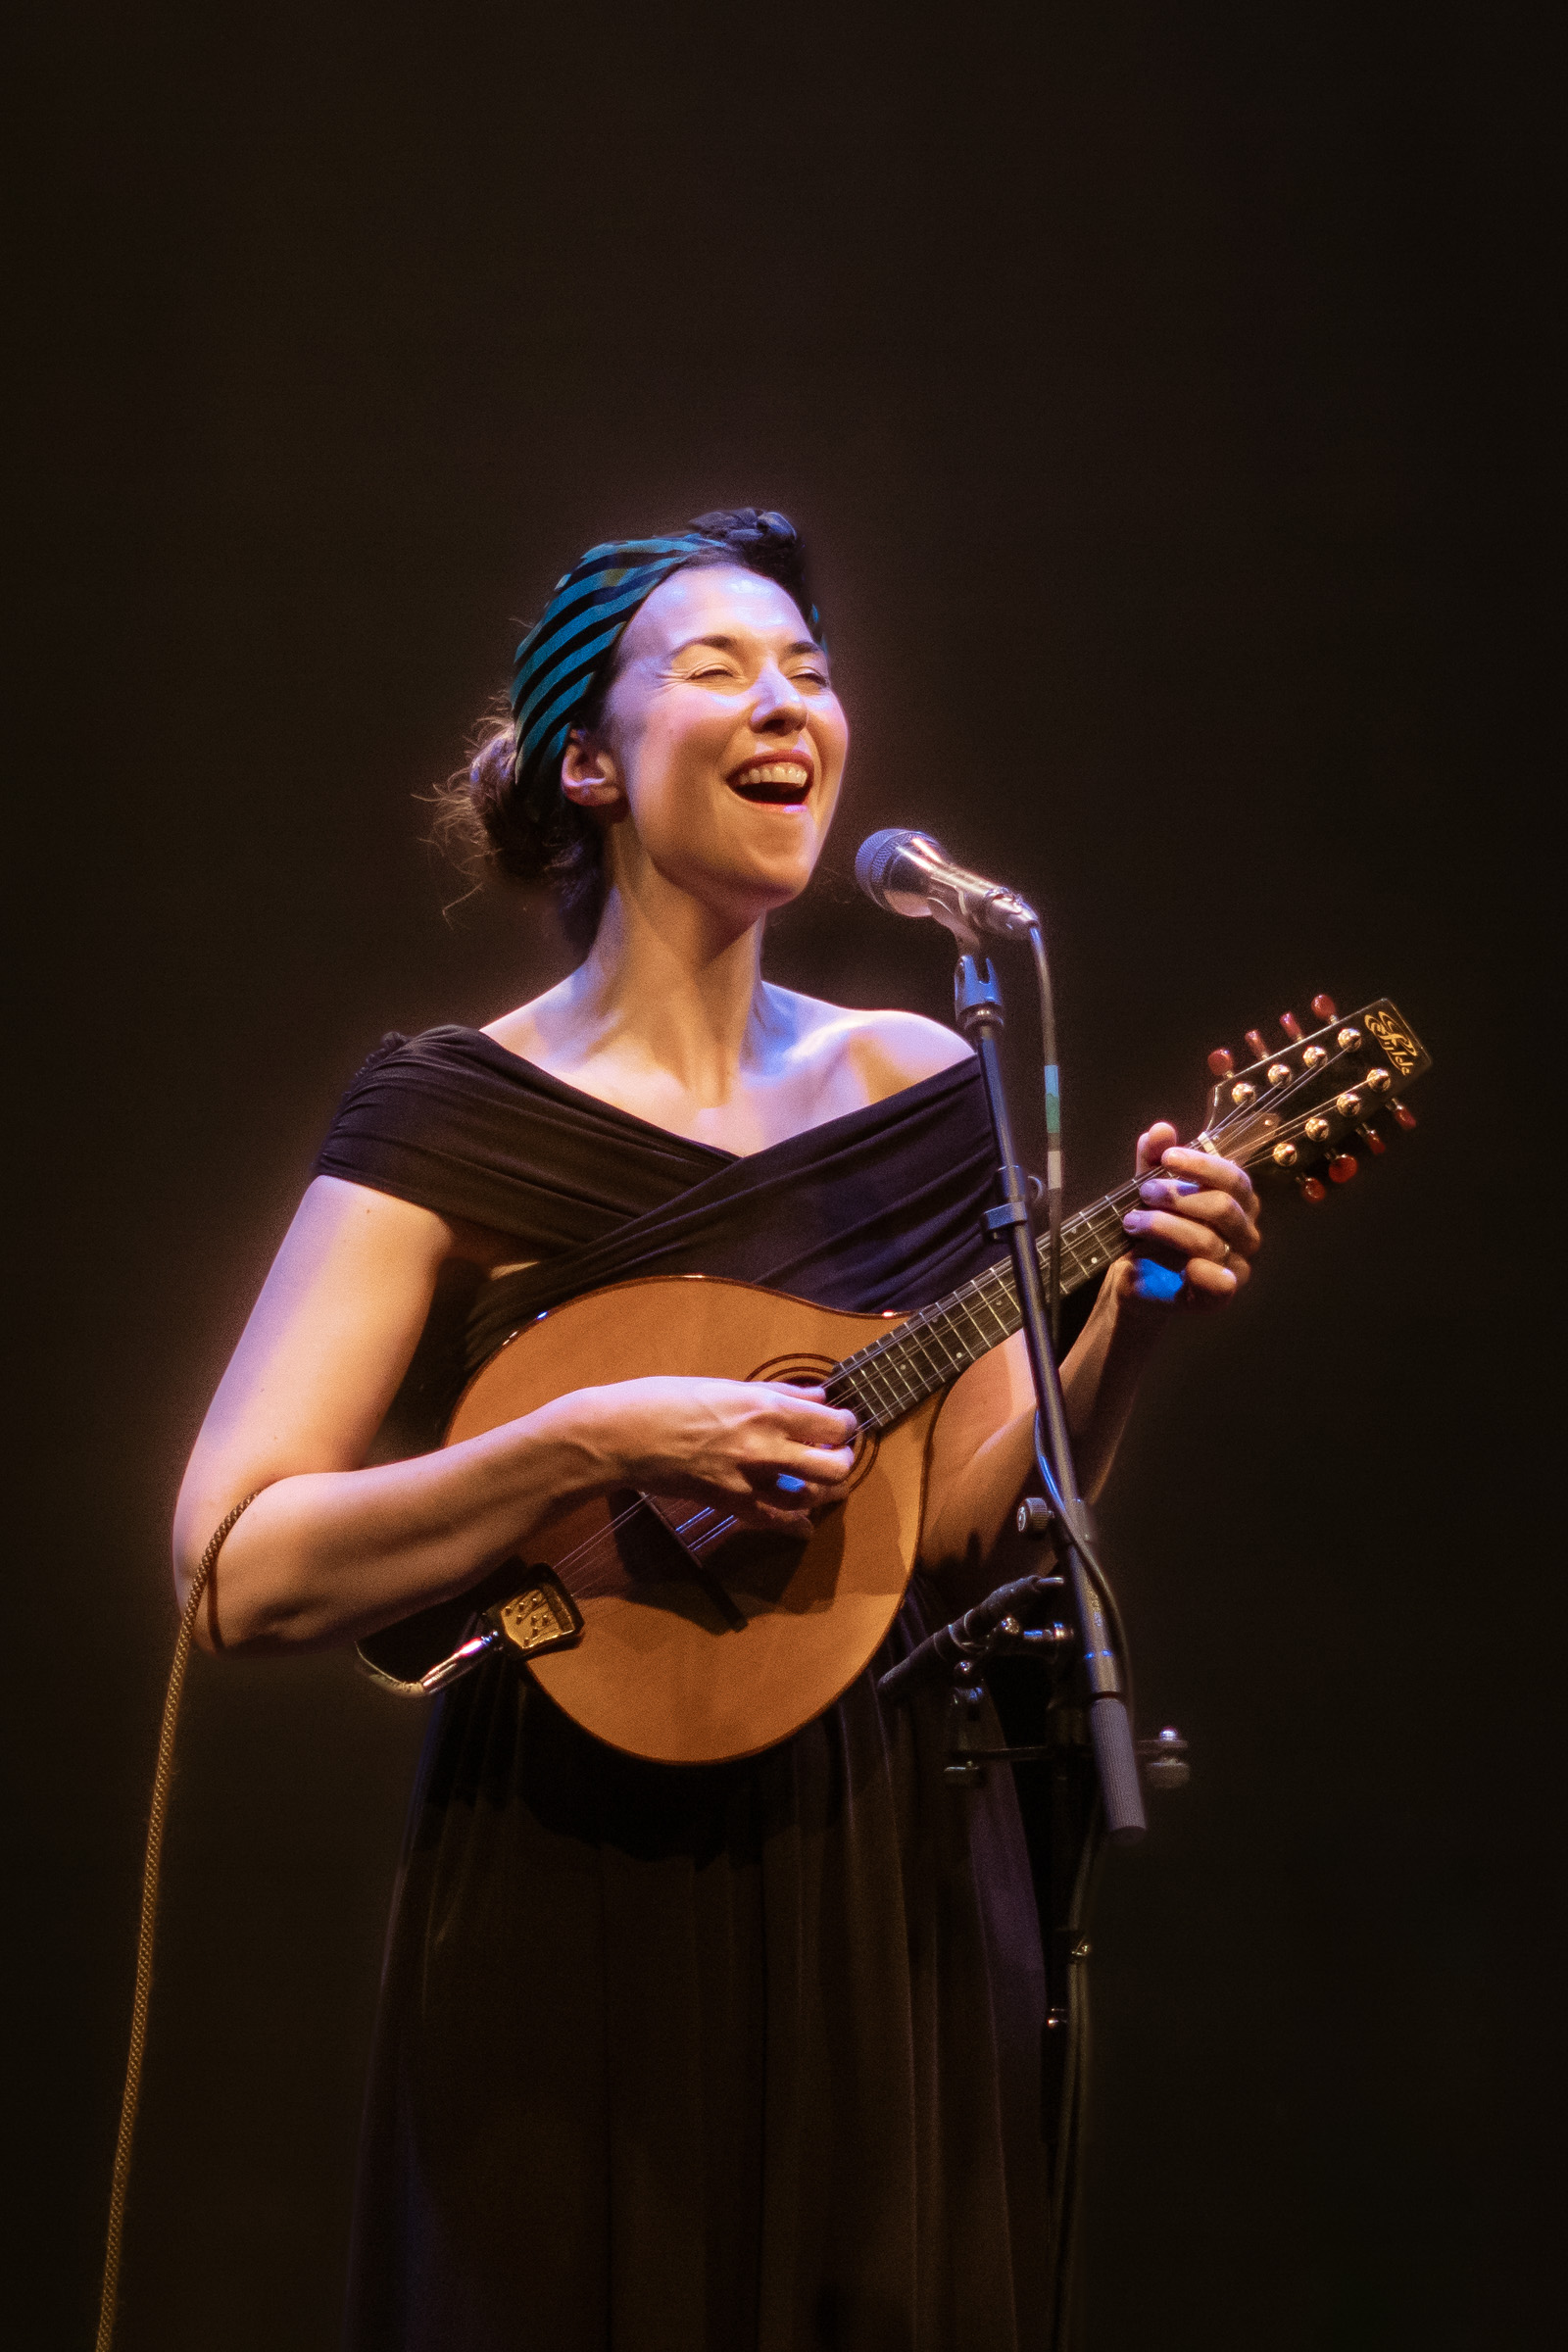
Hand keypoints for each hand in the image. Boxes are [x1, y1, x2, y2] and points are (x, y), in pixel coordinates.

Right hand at [575, 1376, 858, 1530]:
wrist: (622, 1436)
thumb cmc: (665, 1399)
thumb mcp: (725, 1384)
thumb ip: (778, 1393)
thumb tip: (816, 1397)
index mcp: (765, 1408)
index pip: (832, 1424)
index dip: (846, 1425)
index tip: (841, 1424)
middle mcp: (764, 1446)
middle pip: (833, 1467)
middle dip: (844, 1461)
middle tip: (837, 1453)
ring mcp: (747, 1480)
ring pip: (810, 1498)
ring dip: (824, 1492)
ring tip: (821, 1482)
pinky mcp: (728, 1503)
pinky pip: (774, 1521)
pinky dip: (794, 1525)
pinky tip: (802, 1523)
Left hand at [1116, 1122, 1260, 1310]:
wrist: (1133, 1275)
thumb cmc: (1151, 1227)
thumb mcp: (1147, 1187)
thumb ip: (1153, 1159)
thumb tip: (1160, 1130)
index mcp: (1237, 1202)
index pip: (1234, 1177)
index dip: (1201, 1164)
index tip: (1166, 1159)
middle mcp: (1244, 1233)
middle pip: (1224, 1207)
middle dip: (1178, 1196)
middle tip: (1144, 1193)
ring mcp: (1236, 1266)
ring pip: (1209, 1241)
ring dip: (1165, 1227)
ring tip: (1132, 1222)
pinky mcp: (1220, 1296)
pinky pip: (1222, 1283)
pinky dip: (1202, 1271)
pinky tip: (1182, 1266)